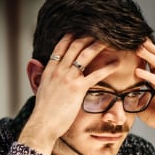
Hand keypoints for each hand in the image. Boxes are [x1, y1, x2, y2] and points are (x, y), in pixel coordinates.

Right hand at [19, 35, 120, 154]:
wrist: (42, 124)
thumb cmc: (43, 111)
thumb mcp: (40, 89)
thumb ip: (42, 76)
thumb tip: (37, 68)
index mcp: (49, 70)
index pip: (60, 47)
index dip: (71, 36)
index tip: (80, 30)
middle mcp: (59, 70)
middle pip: (75, 46)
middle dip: (88, 36)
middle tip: (99, 30)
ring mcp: (68, 78)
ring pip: (85, 55)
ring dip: (98, 45)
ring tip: (110, 40)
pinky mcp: (78, 89)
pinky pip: (96, 75)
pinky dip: (107, 68)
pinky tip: (116, 64)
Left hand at [134, 39, 154, 144]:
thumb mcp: (142, 105)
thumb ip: (133, 96)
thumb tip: (116, 94)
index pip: (153, 60)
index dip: (144, 50)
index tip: (131, 41)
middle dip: (147, 47)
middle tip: (134, 36)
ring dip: (148, 56)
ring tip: (137, 48)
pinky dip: (149, 76)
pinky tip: (138, 71)